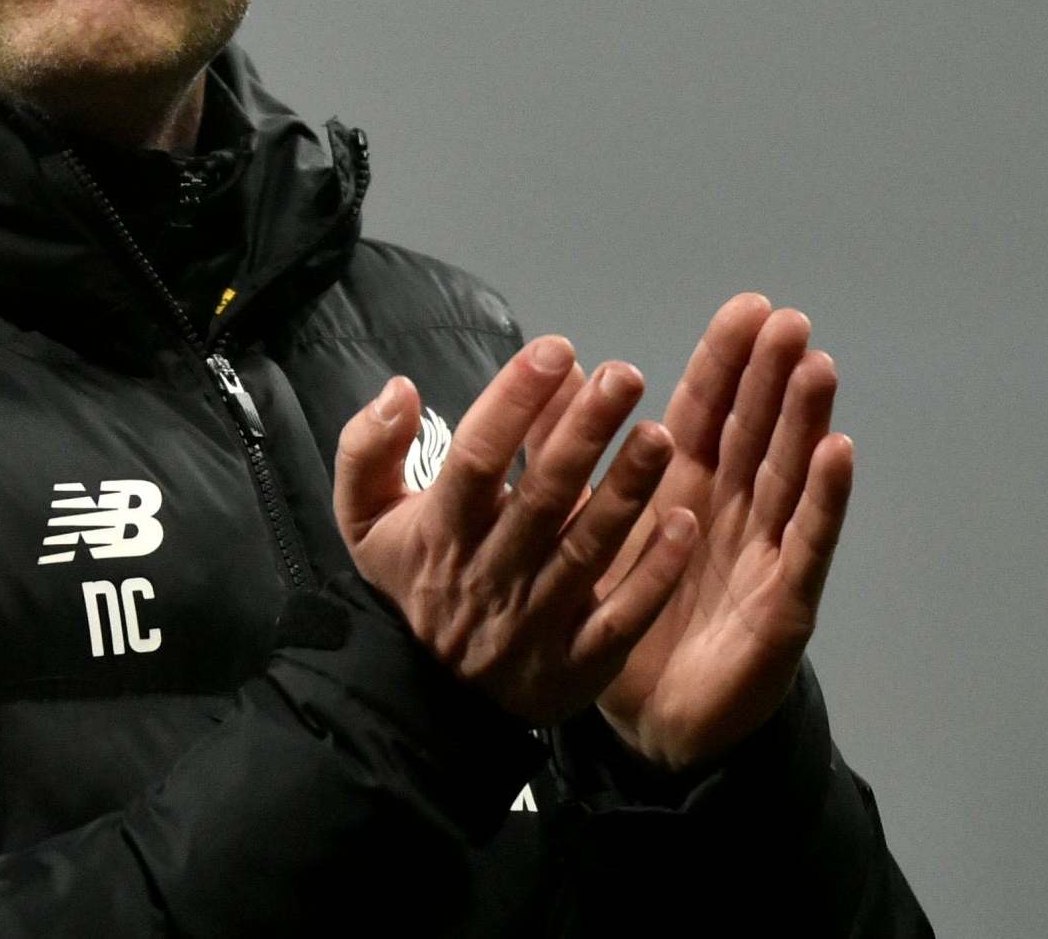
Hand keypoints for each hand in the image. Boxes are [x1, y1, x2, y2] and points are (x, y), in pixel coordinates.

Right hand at [333, 335, 698, 726]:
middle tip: (624, 375)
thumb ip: (367, 448)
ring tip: (660, 435)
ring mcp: (536, 622)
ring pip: (586, 551)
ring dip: (626, 492)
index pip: (475, 458)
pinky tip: (683, 522)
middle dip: (583, 432)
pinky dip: (653, 573)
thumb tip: (400, 389)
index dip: (513, 402)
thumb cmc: (415, 580)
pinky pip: (621, 617)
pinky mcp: (578, 662)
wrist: (430, 697)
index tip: (554, 350)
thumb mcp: (364, 517)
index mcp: (441, 531)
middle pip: (541, 497)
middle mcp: (490, 574)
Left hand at [582, 296, 854, 771]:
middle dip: (772, 374)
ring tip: (816, 367)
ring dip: (805, 420)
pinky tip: (838, 454)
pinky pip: (808, 542)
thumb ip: (568, 454)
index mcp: (682, 483)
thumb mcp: (587, 529)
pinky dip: (825, 498)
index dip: (728, 360)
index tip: (748, 308)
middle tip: (788, 321)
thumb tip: (551, 376)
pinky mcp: (786, 599)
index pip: (708, 408)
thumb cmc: (627, 612)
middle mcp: (732, 505)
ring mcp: (765, 549)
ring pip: (789, 472)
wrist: (650, 719)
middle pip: (756, 428)